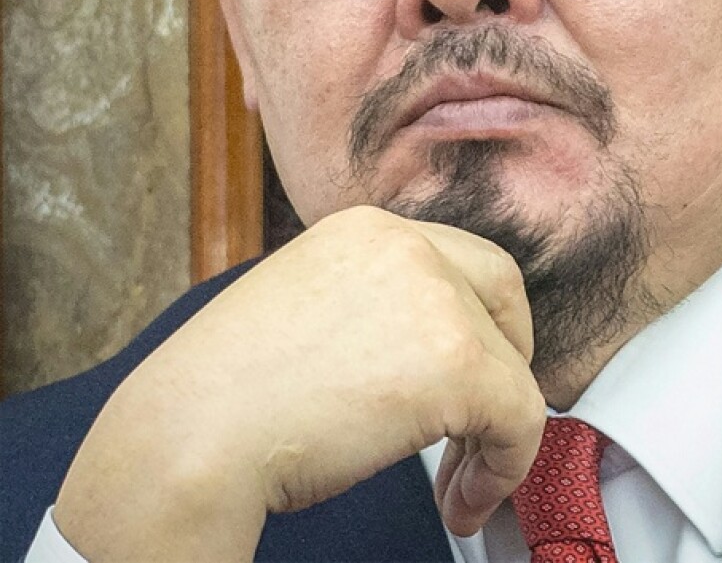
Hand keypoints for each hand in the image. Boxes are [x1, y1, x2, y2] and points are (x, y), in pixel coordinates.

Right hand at [53, 206, 545, 561]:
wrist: (189, 437)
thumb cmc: (227, 399)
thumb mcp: (310, 313)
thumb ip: (375, 312)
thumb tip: (431, 356)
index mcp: (365, 231)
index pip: (465, 263)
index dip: (484, 324)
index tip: (473, 382)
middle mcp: (405, 246)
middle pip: (502, 298)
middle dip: (505, 366)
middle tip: (482, 429)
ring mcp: (435, 298)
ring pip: (511, 370)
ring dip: (494, 436)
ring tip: (457, 488)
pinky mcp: (457, 362)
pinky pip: (520, 418)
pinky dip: (505, 468)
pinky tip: (461, 503)